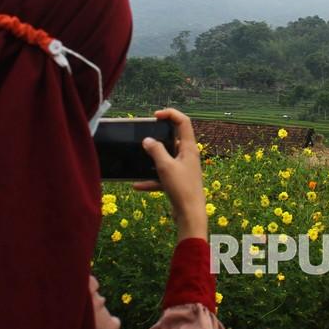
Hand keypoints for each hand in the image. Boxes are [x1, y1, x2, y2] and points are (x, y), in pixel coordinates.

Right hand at [133, 108, 207, 241]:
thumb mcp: (165, 166)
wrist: (190, 214)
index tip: (155, 116)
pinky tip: (137, 185)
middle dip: (158, 137)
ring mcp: (183, 169)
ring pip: (166, 158)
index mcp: (189, 148)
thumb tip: (147, 140)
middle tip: (144, 135)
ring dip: (153, 159)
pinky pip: (162, 176)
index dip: (170, 114)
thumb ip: (156, 150)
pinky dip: (151, 179)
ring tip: (139, 157)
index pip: (183, 122)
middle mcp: (188, 156)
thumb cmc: (181, 188)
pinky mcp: (178, 181)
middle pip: (174, 138)